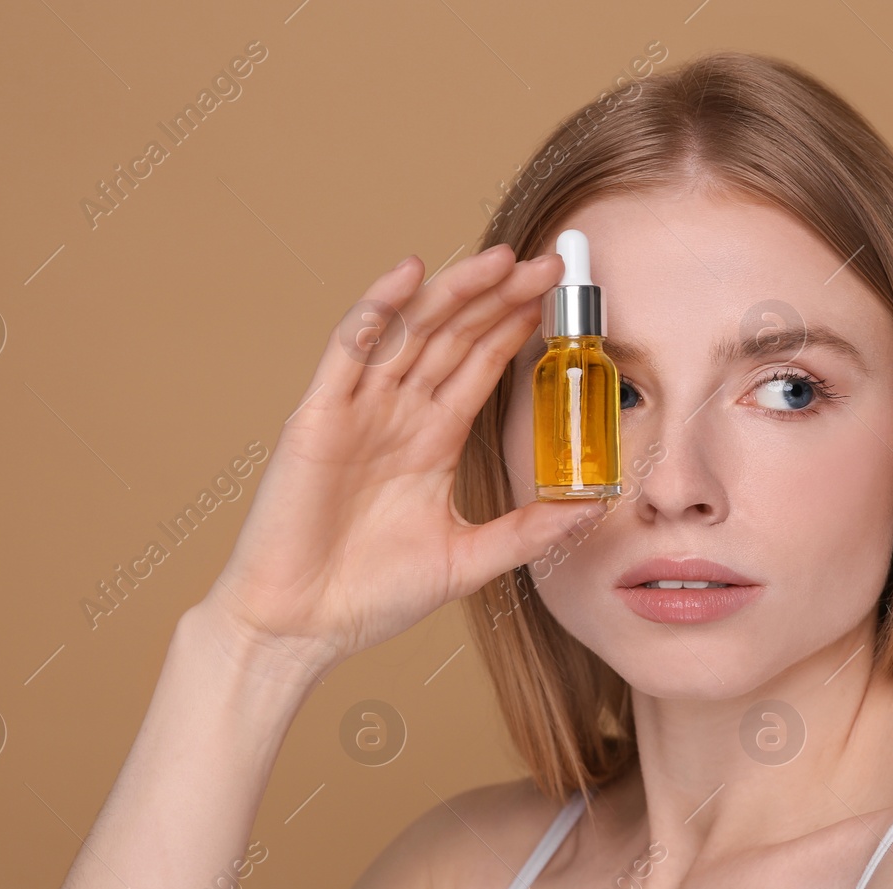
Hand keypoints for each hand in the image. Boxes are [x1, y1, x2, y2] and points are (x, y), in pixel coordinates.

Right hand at [196, 243, 600, 679]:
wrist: (301, 626)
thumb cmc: (372, 596)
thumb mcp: (468, 559)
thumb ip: (527, 531)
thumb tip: (591, 508)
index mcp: (432, 441)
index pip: (480, 366)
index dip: (515, 328)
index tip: (558, 299)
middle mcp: (398, 415)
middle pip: (454, 337)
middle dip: (499, 298)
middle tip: (549, 264)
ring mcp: (358, 410)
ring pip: (411, 331)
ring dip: (454, 291)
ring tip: (500, 259)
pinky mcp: (318, 416)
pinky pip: (349, 349)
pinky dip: (377, 308)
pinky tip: (409, 273)